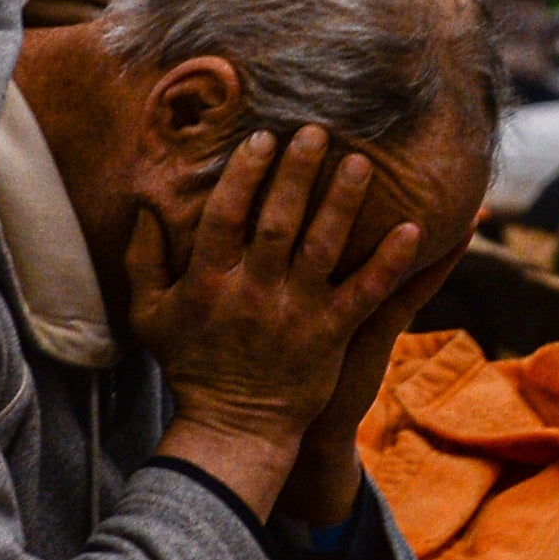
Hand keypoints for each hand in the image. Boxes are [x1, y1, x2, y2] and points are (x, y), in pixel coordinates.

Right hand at [126, 127, 435, 517]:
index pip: (225, 217)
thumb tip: (144, 205)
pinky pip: (366, 293)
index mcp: (208, 283)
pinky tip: (415, 230)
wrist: (232, 428)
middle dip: (298, 174)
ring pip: (323, 248)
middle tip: (318, 131)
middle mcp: (253, 293)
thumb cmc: (190, 364)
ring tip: (361, 163)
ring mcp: (295, 315)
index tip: (262, 137)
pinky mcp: (331, 336)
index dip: (244, 175)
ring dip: (343, 203)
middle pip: (277, 222)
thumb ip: (143, 259)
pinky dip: (390, 262)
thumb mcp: (149, 315)